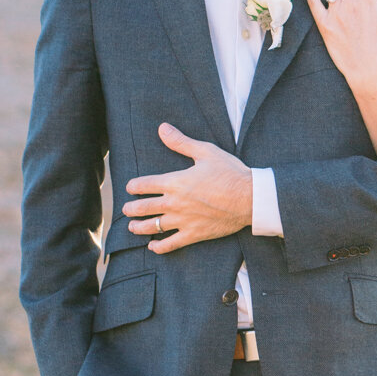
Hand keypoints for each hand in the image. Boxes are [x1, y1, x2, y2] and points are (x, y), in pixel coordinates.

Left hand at [123, 124, 252, 252]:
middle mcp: (174, 203)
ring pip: (152, 227)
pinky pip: (171, 244)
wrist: (250, 198)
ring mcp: (183, 220)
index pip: (144, 185)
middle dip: (131, 208)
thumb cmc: (230, 173)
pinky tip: (153, 246)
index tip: (130, 187)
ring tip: (132, 227)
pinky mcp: (194, 234)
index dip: (133, 186)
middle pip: (143, 208)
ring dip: (138, 227)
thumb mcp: (205, 152)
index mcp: (175, 182)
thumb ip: (181, 142)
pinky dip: (159, 247)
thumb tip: (162, 128)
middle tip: (126, 209)